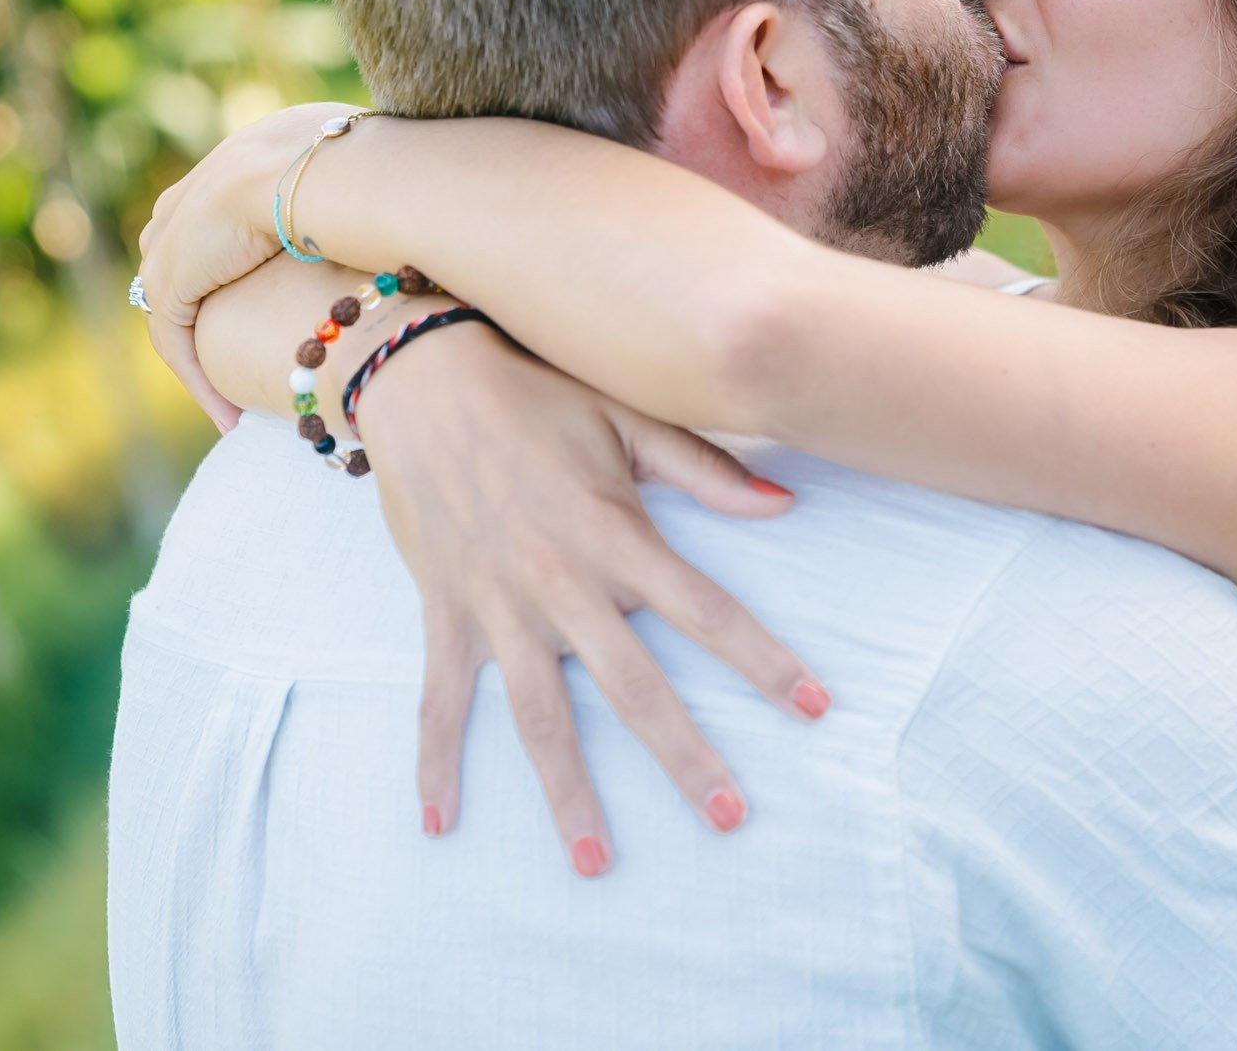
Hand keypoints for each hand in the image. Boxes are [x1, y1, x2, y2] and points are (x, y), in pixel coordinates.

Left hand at [138, 102, 352, 430]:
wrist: (331, 177)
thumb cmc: (380, 175)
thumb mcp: (371, 175)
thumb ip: (368, 194)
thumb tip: (406, 208)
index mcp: (250, 153)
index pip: (230, 209)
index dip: (248, 257)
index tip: (275, 302)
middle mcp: (203, 185)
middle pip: (187, 253)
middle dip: (206, 301)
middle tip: (239, 352)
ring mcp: (178, 231)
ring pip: (177, 305)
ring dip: (202, 357)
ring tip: (236, 403)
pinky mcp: (171, 276)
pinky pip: (176, 342)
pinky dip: (200, 382)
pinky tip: (231, 418)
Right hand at [358, 319, 832, 876]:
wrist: (421, 376)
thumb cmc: (537, 392)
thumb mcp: (627, 416)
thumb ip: (705, 467)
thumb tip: (786, 505)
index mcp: (616, 535)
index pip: (706, 611)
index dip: (763, 661)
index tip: (815, 709)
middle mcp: (561, 583)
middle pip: (634, 688)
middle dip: (685, 757)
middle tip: (732, 819)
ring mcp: (498, 605)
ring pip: (540, 716)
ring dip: (568, 791)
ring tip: (596, 861)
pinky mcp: (446, 612)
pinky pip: (440, 699)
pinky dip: (434, 761)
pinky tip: (438, 822)